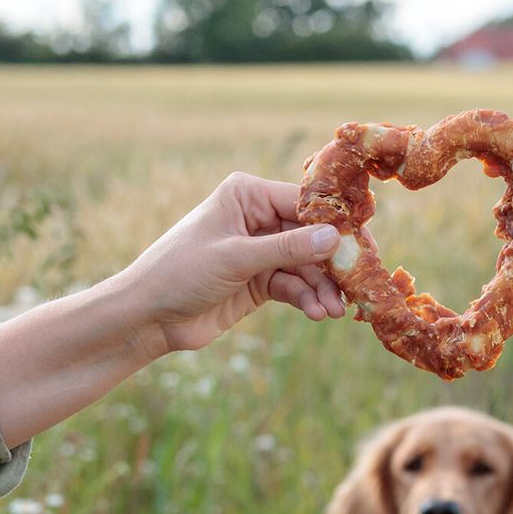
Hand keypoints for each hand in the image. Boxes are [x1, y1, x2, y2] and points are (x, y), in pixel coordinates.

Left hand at [122, 172, 345, 355]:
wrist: (148, 317)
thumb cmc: (180, 272)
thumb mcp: (236, 258)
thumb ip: (287, 249)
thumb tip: (335, 238)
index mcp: (248, 196)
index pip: (304, 204)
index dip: (336, 225)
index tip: (364, 246)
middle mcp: (257, 219)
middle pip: (311, 237)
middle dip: (333, 263)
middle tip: (360, 283)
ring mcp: (260, 251)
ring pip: (306, 266)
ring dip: (323, 288)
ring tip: (336, 311)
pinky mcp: (259, 281)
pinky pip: (294, 286)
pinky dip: (307, 298)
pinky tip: (317, 312)